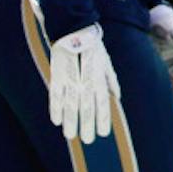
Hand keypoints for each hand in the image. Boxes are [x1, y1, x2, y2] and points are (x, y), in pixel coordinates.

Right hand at [48, 22, 119, 143]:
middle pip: (87, 108)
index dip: (104, 119)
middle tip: (88, 140)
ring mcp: (70, 80)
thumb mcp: (107, 63)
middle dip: (88, 126)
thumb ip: (112, 81)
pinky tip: (56, 121)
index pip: (103, 103)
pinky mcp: (57, 77)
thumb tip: (117, 97)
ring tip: (71, 136)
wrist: (76, 31)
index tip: (104, 133)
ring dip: (71, 122)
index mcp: (100, 78)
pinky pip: (55, 97)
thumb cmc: (95, 49)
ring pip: (70, 106)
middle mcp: (86, 81)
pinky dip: (55, 109)